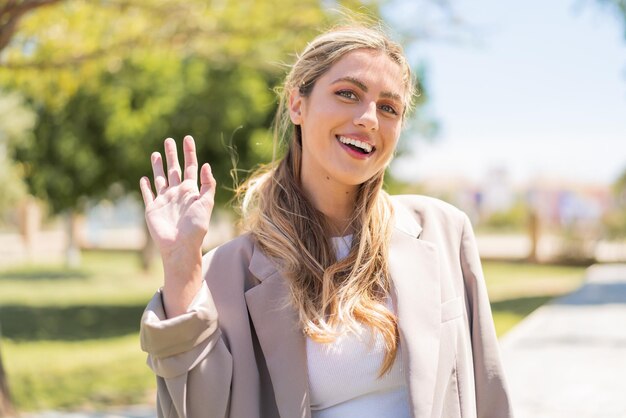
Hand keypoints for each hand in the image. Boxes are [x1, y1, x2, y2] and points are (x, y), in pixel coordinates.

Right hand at [139, 135, 215, 259]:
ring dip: (157, 166)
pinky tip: (144, 178)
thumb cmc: (196, 227)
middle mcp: (177, 193)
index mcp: (191, 191)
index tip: (187, 138)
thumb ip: (207, 185)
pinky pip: (148, 195)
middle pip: (174, 169)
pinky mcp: (152, 209)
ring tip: (156, 153)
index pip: (190, 167)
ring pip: (160, 178)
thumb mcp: (206, 203)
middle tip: (169, 140)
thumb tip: (206, 165)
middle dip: (172, 154)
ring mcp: (164, 201)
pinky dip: (145, 186)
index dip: (189, 152)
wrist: (181, 246)